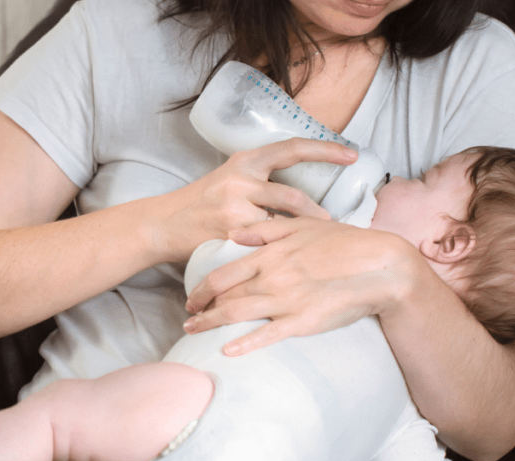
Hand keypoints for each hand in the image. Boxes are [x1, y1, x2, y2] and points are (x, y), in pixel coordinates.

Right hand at [151, 138, 356, 261]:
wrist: (163, 224)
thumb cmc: (201, 203)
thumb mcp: (229, 179)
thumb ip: (260, 180)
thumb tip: (302, 193)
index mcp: (244, 161)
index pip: (291, 148)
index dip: (324, 149)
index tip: (351, 154)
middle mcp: (240, 179)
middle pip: (292, 194)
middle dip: (317, 212)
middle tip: (336, 223)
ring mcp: (233, 207)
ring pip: (282, 221)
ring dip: (303, 232)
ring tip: (317, 241)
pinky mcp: (229, 233)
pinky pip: (264, 243)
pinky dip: (279, 250)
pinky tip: (289, 259)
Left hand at [183, 216, 417, 355]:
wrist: (379, 266)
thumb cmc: (343, 243)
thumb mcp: (302, 226)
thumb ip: (265, 230)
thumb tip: (234, 235)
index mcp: (270, 254)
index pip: (223, 273)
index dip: (202, 287)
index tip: (191, 296)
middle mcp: (272, 277)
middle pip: (224, 296)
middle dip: (201, 309)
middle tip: (188, 318)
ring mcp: (286, 301)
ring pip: (237, 314)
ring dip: (211, 324)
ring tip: (194, 332)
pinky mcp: (303, 322)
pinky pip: (267, 335)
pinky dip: (244, 343)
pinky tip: (227, 350)